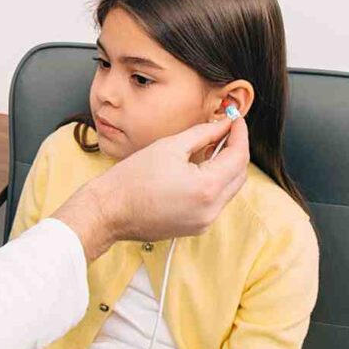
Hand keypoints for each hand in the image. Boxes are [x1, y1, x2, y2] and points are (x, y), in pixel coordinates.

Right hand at [53, 116, 248, 260]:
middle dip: (235, 151)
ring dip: (224, 168)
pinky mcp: (194, 227)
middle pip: (239, 175)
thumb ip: (202, 134)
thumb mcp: (169, 147)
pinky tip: (196, 170)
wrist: (108, 210)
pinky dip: (212, 184)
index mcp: (206, 188)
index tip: (235, 120)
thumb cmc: (131, 179)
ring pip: (228, 190)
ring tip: (209, 148)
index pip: (238, 156)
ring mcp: (203, 221)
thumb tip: (222, 125)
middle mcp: (211, 209)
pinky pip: (214, 202)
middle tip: (225, 131)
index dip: (239, 134)